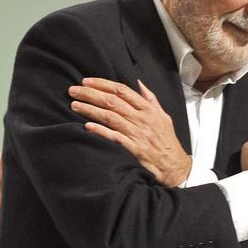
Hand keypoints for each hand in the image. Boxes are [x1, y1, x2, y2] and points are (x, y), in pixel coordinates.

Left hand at [69, 78, 191, 186]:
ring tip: (74, 105)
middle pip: (112, 101)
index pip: (122, 90)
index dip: (102, 84)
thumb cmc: (167, 140)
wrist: (174, 165)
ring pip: (110, 116)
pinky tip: (87, 126)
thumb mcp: (163, 116)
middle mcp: (142, 119)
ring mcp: (137, 133)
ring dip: (90, 110)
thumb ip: (150, 99)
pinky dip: (101, 131)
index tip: (86, 82)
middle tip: (73, 91)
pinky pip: (114, 137)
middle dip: (90, 94)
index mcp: (148, 109)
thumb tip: (139, 83)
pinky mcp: (134, 148)